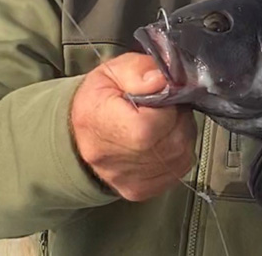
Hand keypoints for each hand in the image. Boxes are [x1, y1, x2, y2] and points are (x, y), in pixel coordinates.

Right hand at [70, 52, 195, 201]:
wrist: (78, 135)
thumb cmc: (98, 100)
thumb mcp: (113, 71)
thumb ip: (140, 70)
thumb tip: (162, 80)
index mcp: (105, 126)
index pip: (155, 123)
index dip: (167, 105)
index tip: (158, 96)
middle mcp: (116, 161)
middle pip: (175, 138)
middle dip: (177, 117)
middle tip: (161, 108)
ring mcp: (130, 180)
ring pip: (182, 152)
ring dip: (180, 133)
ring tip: (159, 123)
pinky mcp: (142, 190)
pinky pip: (179, 167)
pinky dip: (176, 151)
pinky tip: (159, 141)